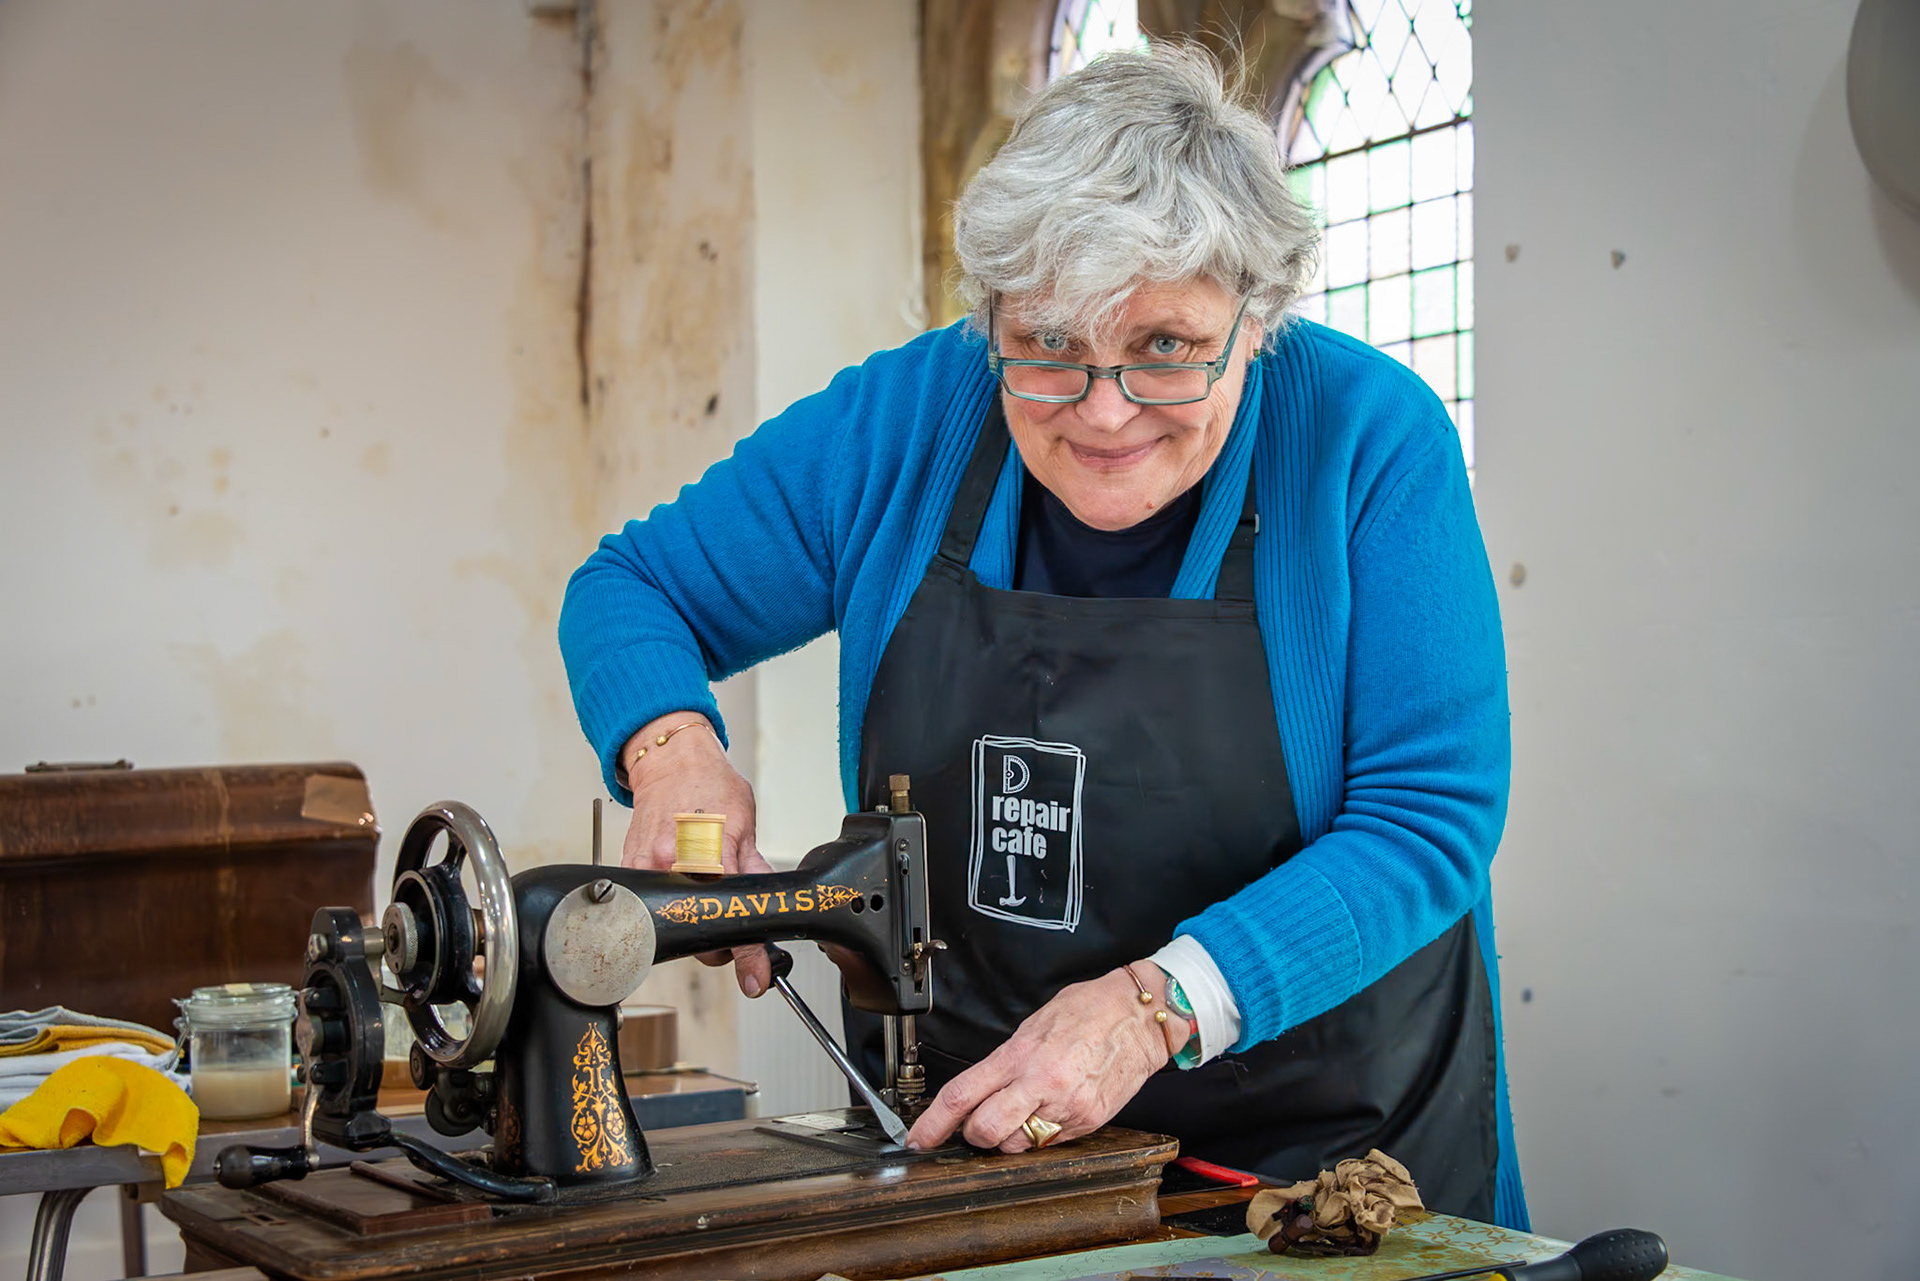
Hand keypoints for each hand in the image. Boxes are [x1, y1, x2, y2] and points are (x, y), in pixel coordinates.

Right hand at [619, 711, 774, 996]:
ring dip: (693, 923)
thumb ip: (755, 868)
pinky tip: (680, 880)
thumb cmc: (709, 785)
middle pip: (699, 936)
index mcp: (710, 856)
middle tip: (729, 920)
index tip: (755, 978)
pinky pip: (652, 905)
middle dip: (718, 942)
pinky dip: (669, 904)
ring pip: (674, 927)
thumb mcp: (745, 824)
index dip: (747, 955)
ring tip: (701, 890)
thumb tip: (772, 905)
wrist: (670, 762)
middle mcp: (673, 866)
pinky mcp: (630, 870)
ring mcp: (647, 870)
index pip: (731, 918)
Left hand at [904, 963, 1187, 1151]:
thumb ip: (1005, 1060)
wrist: (1140, 1017)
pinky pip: (1050, 1144)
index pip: (962, 1096)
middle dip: (974, 1134)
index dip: (932, 1124)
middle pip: (984, 1133)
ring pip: (1017, 1146)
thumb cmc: (1089, 1010)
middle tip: (980, 1122)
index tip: (917, 1139)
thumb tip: (979, 1087)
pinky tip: (1052, 1109)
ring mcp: (1066, 1108)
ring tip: (1026, 1108)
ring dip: (1010, 1136)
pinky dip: (1042, 1135)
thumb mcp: (1033, 1025)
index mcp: (1020, 1055)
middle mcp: (1040, 1085)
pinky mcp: (1088, 1123)